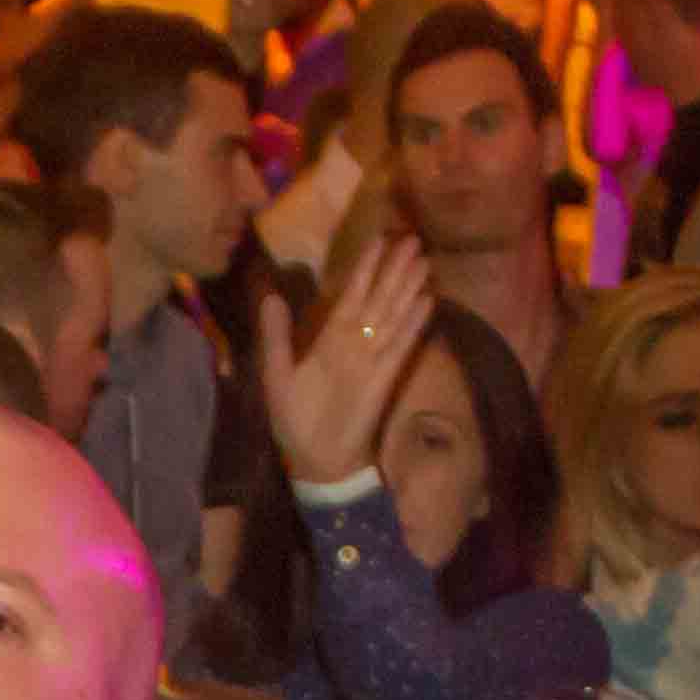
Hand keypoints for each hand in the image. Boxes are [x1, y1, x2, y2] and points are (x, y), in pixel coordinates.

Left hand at [255, 237, 434, 490]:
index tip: (379, 241)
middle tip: (412, 239)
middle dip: (394, 270)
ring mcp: (372, 359)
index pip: (350, 296)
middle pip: (378, 299)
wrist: (317, 461)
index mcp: (328, 340)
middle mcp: (354, 344)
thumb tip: (271, 296)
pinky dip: (413, 324)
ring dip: (408, 289)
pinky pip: (401, 346)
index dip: (364, 269)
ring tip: (424, 261)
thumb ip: (277, 336)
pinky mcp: (385, 377)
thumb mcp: (276, 375)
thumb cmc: (296, 420)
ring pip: (393, 315)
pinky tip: (428, 301)